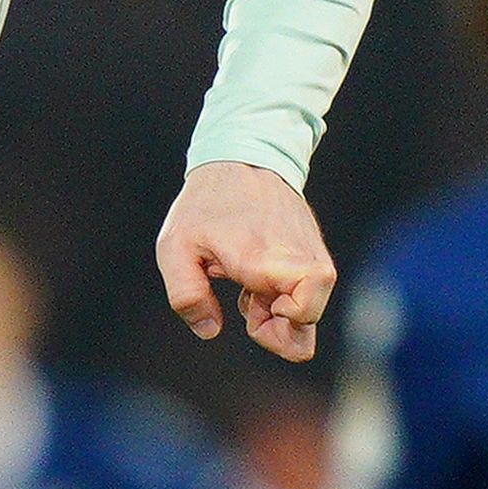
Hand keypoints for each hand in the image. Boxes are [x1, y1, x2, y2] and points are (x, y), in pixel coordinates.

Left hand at [155, 161, 335, 360]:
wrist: (242, 157)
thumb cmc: (205, 203)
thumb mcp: (174, 247)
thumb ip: (186, 295)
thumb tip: (209, 330)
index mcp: (264, 259)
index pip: (305, 312)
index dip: (281, 327)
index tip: (251, 313)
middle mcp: (299, 258)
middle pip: (312, 321)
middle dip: (281, 331)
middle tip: (248, 307)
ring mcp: (311, 252)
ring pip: (312, 307)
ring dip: (280, 311)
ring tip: (248, 289)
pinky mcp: (313, 249)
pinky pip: (310, 289)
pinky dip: (285, 295)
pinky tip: (257, 279)